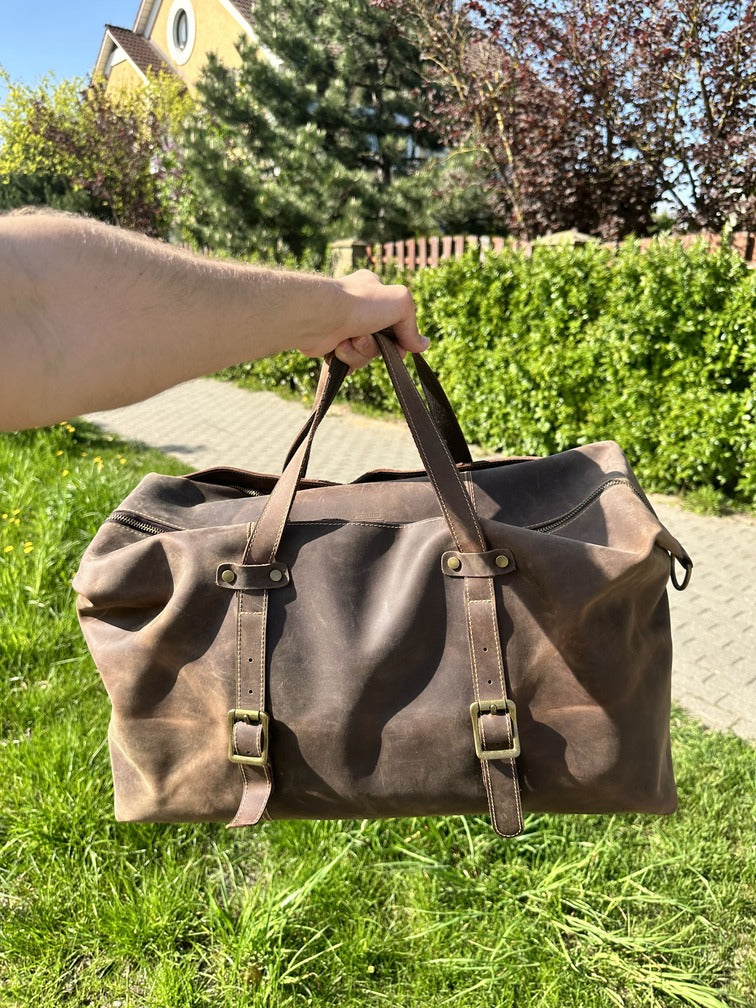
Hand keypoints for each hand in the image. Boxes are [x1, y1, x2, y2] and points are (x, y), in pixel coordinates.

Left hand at [299, 269, 428, 367]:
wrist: (319, 317)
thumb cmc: (359, 305)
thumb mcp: (400, 303)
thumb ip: (412, 325)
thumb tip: (422, 345)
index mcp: (375, 292)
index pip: (397, 320)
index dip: (401, 338)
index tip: (401, 347)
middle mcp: (359, 308)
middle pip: (382, 341)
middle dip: (376, 346)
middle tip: (363, 338)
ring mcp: (344, 326)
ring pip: (365, 354)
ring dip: (360, 352)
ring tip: (347, 341)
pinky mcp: (331, 344)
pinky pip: (348, 362)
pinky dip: (346, 359)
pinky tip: (338, 349)